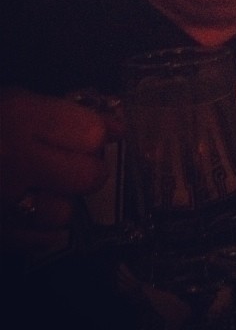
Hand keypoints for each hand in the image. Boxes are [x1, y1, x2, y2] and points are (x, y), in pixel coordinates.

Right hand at [0, 88, 117, 252]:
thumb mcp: (13, 101)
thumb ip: (64, 112)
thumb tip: (116, 127)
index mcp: (16, 117)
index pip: (91, 134)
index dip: (97, 133)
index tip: (95, 133)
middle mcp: (10, 163)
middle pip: (88, 178)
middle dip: (87, 170)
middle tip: (71, 162)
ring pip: (63, 215)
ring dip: (60, 202)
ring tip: (39, 188)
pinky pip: (39, 242)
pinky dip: (40, 229)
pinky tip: (26, 210)